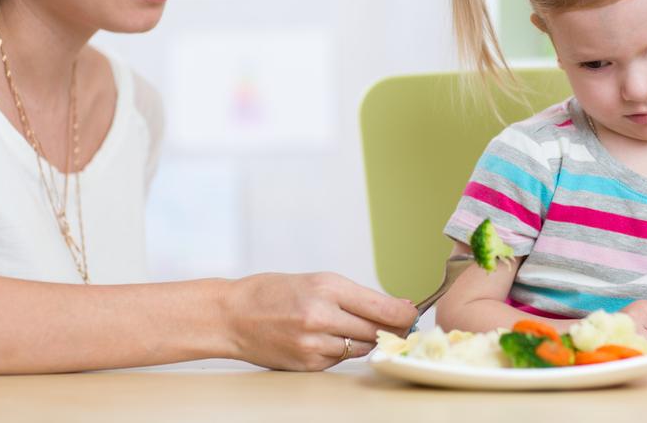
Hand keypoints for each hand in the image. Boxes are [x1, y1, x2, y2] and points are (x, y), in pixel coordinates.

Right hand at [222, 272, 417, 370]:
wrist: (232, 316)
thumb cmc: (273, 293)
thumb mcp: (316, 281)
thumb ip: (356, 296)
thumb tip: (397, 307)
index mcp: (326, 287)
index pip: (381, 307)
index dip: (404, 314)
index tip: (414, 314)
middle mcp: (321, 316)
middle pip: (375, 331)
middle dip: (391, 329)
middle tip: (400, 325)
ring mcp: (313, 344)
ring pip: (360, 348)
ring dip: (365, 341)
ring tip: (352, 328)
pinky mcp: (307, 364)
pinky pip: (340, 360)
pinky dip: (342, 351)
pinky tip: (329, 339)